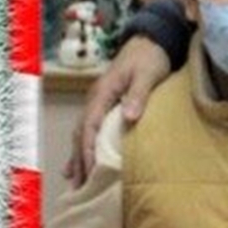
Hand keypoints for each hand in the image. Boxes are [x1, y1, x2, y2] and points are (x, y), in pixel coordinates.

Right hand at [64, 36, 171, 185]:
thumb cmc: (150, 57)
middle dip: (80, 161)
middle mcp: (95, 99)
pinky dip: (84, 148)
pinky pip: (90, 130)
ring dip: (79, 157)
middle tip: (80, 188)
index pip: (90, 126)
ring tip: (76, 183)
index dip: (88, 150)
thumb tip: (129, 118)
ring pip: (83, 134)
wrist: (151, 39)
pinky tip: (81, 164)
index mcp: (102, 93)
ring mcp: (98, 102)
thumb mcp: (147, 74)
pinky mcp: (105, 105)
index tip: (90, 173)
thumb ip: (138, 94)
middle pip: (82, 134)